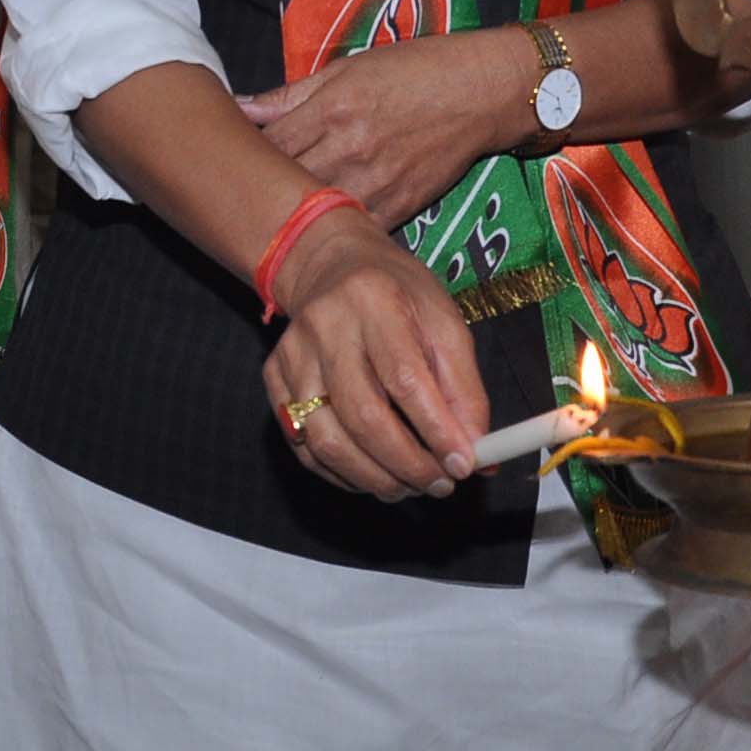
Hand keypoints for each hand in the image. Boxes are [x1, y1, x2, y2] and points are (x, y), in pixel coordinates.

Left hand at [239, 34, 523, 228]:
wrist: (481, 92)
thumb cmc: (414, 71)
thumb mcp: (349, 68)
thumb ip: (291, 94)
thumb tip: (239, 105)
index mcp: (331, 110)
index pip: (268, 144)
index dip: (243, 155)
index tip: (227, 161)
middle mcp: (350, 149)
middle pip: (286, 182)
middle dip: (260, 189)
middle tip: (237, 195)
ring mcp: (377, 182)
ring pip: (316, 211)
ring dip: (292, 215)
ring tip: (270, 217)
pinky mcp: (401, 206)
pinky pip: (356, 227)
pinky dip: (334, 229)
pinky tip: (315, 230)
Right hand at [261, 211, 490, 501]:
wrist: (331, 264)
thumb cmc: (397, 294)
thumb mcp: (444, 321)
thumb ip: (464, 388)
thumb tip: (476, 453)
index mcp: (374, 299)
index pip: (404, 378)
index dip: (436, 430)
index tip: (463, 466)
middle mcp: (324, 325)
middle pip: (362, 416)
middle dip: (407, 464)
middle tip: (439, 485)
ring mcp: (292, 353)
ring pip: (326, 440)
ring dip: (374, 478)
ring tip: (409, 486)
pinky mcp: (273, 377)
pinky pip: (303, 445)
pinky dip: (341, 474)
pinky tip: (372, 474)